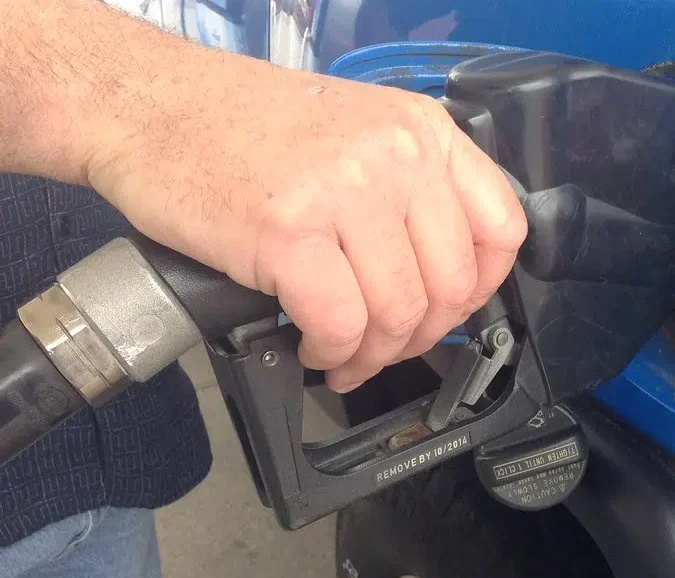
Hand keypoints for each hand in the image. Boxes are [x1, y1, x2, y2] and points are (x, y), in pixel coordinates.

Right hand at [85, 48, 525, 390]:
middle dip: (420, 337)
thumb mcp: (358, 131)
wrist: (151, 105)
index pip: (502, 227)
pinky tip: (315, 346)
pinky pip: (342, 325)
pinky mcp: (288, 233)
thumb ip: (412, 189)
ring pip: (399, 313)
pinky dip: (333, 352)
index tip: (448, 310)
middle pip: (451, 285)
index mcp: (422, 131)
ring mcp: (344, 192)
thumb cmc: (245, 126)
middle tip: (384, 347)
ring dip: (373, 355)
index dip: (482, 288)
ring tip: (343, 354)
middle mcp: (396, 156)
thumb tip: (443, 276)